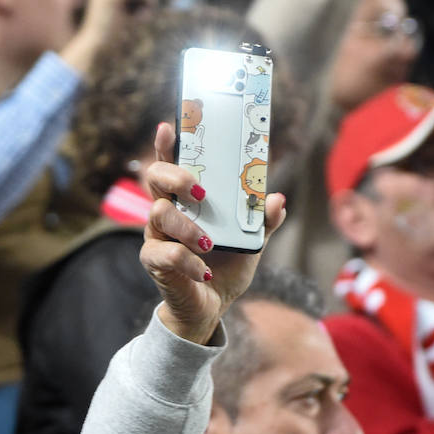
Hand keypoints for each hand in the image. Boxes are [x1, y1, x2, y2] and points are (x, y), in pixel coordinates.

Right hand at [140, 122, 285, 343]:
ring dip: (188, 227)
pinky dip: (189, 261)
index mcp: (186, 200)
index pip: (171, 164)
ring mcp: (157, 236)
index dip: (166, 144)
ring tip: (210, 244)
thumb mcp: (252, 243)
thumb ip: (263, 221)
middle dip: (175, 177)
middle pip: (155, 179)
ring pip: (159, 214)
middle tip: (199, 190)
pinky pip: (166, 254)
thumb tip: (278, 199)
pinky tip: (204, 270)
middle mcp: (167, 211)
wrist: (211, 307)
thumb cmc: (225, 267)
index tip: (168, 126)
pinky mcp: (155, 262)